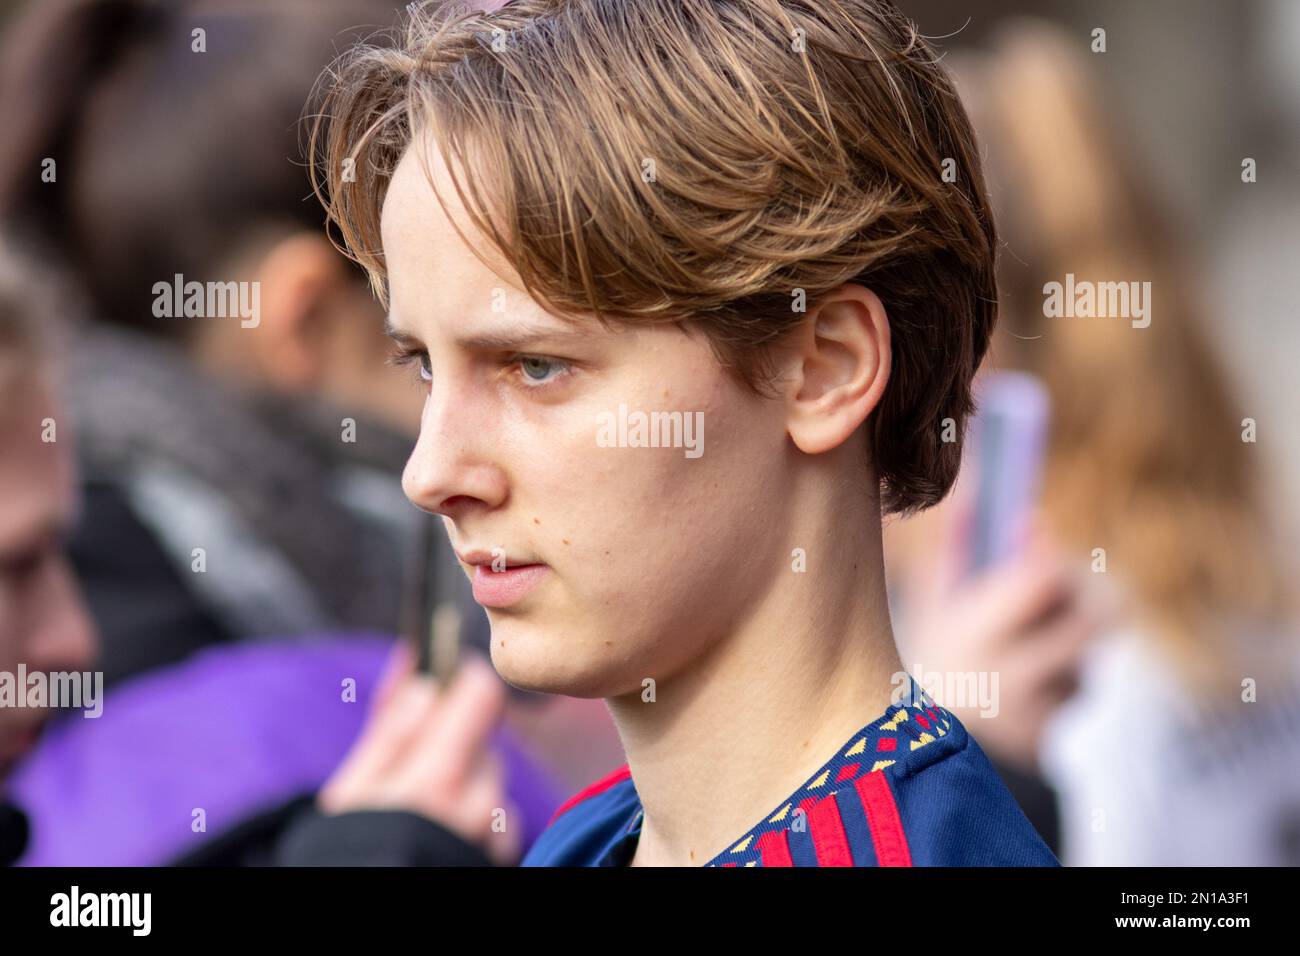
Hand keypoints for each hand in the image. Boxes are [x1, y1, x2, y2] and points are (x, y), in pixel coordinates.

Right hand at [317, 641, 520, 864]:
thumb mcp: (352, 792)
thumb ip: (392, 730)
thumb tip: (420, 675)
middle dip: (454, 741)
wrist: (366, 924)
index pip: (482, 695)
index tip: (446, 678)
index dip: (464, 679)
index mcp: (438, 778)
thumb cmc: (350, 856)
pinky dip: (474, 817)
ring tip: (422, 812)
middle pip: (485, 739)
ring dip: (465, 783)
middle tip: (413, 766)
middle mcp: (479, 804)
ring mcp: (495, 832)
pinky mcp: (501, 854)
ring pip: (490, 780)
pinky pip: (496, 818)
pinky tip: (441, 835)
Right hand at [895, 505, 1117, 771]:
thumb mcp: (930, 601)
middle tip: (1054, 577)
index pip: (1045, 579)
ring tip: (1032, 633)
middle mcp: (1015, 673)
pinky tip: (1029, 674)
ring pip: (1089, 647)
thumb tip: (980, 482)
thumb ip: (960, 545)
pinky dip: (1066, 668)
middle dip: (1080, 587)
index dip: (1050, 550)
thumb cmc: (929, 656)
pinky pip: (1083, 681)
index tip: (1034, 534)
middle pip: (1096, 612)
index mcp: (975, 634)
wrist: (922, 754)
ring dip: (1072, 630)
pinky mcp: (1056, 728)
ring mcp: (1041, 706)